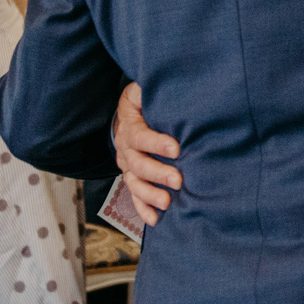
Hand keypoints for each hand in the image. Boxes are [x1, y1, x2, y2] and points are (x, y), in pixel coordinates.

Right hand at [112, 83, 182, 226]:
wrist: (125, 118)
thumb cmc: (142, 103)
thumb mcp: (141, 91)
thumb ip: (147, 90)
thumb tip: (162, 83)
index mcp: (130, 126)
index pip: (141, 136)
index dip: (156, 142)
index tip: (176, 149)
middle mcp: (126, 149)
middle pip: (138, 164)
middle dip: (158, 173)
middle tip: (178, 180)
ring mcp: (128, 166)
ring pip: (134, 183)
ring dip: (150, 195)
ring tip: (167, 202)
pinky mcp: (133, 179)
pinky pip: (134, 197)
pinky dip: (143, 209)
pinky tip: (155, 219)